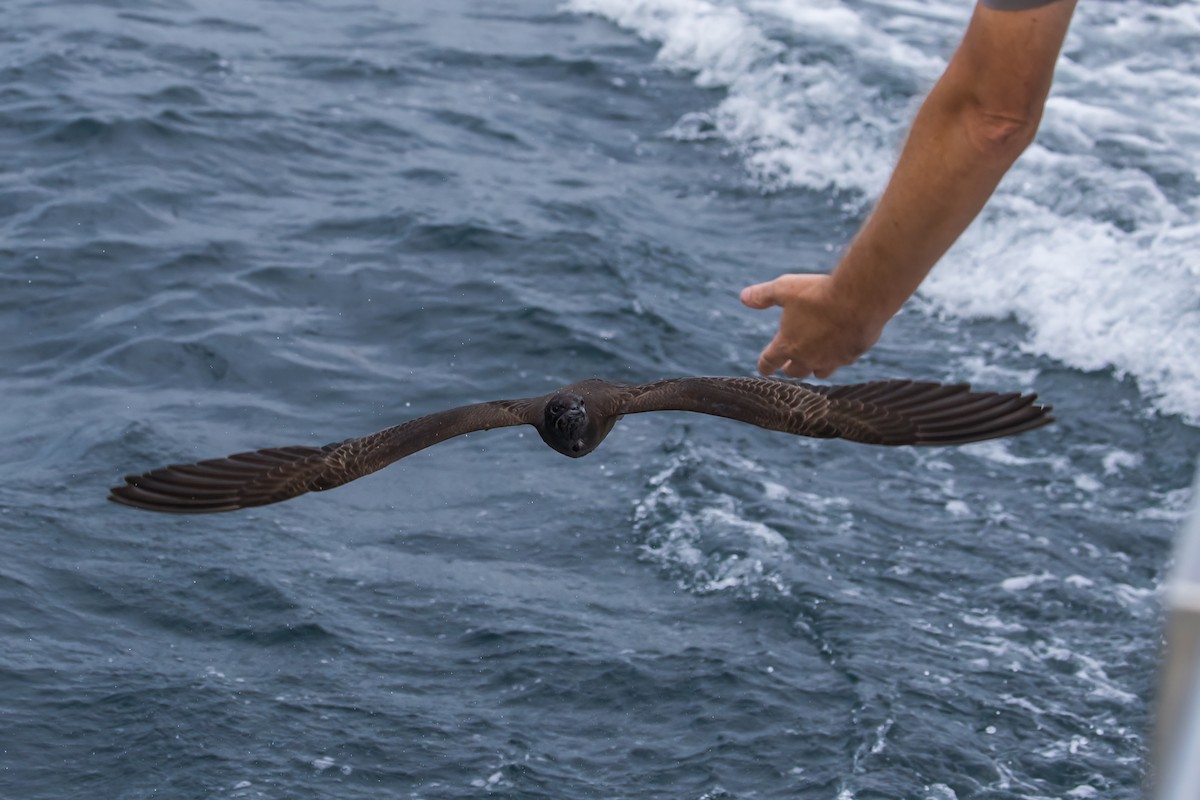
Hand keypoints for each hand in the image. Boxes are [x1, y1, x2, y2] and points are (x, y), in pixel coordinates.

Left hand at [740, 273, 885, 378]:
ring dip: (813, 368)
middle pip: (794, 372)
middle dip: (789, 369)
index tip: (764, 369)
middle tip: (787, 367)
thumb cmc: (818, 293)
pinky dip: (837, 357)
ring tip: (812, 363)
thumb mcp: (784, 288)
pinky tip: (839, 348)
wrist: (859, 298)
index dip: (765, 366)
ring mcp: (831, 360)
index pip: (769, 362)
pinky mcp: (852, 355)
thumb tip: (744, 297)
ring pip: (819, 372)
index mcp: (787, 345)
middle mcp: (808, 358)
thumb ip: (762, 296)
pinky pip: (842, 362)